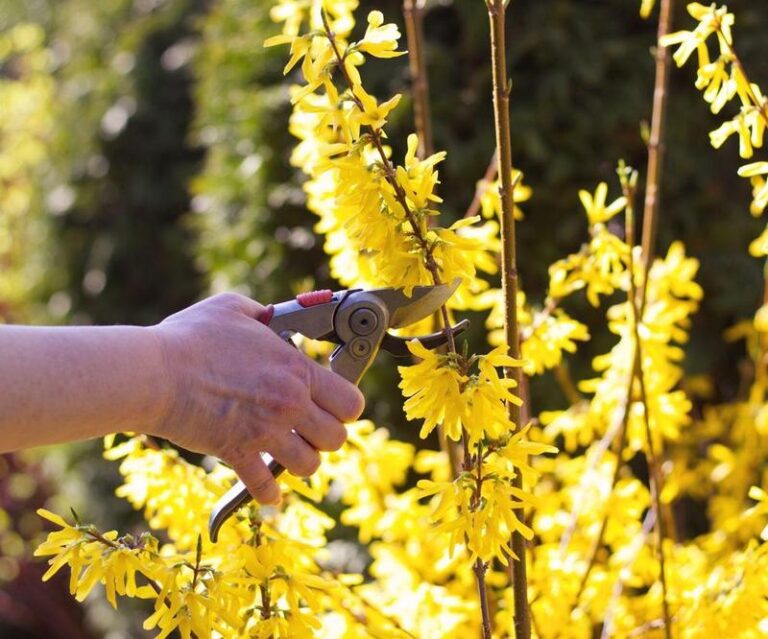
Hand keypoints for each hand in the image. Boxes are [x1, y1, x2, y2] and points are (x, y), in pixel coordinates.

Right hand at [149, 293, 364, 504]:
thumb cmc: (190, 338)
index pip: (351, 402)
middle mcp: (290, 403)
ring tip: (288, 452)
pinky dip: (268, 492)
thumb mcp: (232, 308)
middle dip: (326, 436)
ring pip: (310, 466)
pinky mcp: (237, 453)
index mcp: (295, 370)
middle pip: (337, 438)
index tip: (332, 404)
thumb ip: (261, 313)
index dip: (346, 406)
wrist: (154, 372)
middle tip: (309, 429)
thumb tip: (269, 316)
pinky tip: (268, 489)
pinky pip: (265, 487)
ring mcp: (265, 432)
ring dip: (301, 461)